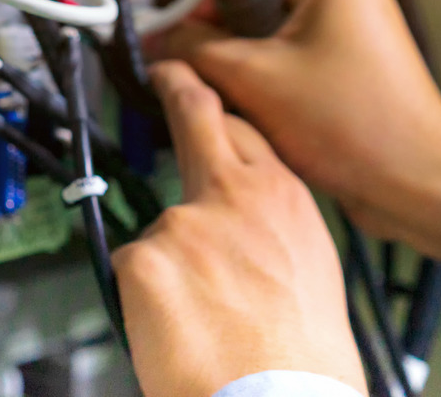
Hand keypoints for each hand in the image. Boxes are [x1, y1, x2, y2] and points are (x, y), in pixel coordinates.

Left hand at [114, 62, 365, 396]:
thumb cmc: (301, 361)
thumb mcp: (310, 269)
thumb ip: (268, 227)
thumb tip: (243, 224)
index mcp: (283, 200)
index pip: (241, 128)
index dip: (213, 107)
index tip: (195, 86)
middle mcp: (233, 197)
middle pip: (194, 121)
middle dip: (177, 92)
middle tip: (165, 78)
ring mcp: (182, 223)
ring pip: (158, 231)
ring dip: (169, 266)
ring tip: (202, 318)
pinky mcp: (143, 258)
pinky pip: (130, 271)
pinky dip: (143, 300)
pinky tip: (176, 327)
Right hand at [163, 0, 440, 261]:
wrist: (413, 184)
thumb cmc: (350, 124)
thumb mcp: (250, 77)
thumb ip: (192, 49)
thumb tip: (156, 38)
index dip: (198, 12)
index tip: (167, 43)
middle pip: (250, 12)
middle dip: (223, 50)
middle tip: (203, 82)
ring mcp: (350, 30)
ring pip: (266, 43)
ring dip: (243, 74)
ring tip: (241, 105)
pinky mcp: (348, 66)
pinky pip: (288, 65)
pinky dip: (267, 88)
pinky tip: (262, 117)